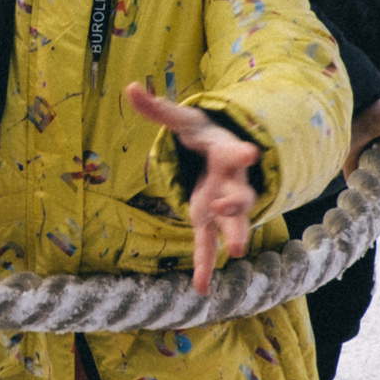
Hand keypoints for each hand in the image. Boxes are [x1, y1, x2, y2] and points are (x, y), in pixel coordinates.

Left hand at [126, 82, 258, 294]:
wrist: (225, 154)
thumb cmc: (203, 135)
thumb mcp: (182, 120)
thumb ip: (157, 109)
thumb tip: (130, 88)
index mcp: (224, 152)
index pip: (232, 151)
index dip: (240, 153)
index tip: (250, 154)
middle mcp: (230, 181)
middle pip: (239, 191)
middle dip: (238, 200)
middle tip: (233, 206)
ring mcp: (223, 204)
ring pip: (232, 221)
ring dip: (233, 234)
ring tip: (237, 252)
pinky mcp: (210, 221)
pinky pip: (208, 245)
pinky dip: (204, 266)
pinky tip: (200, 290)